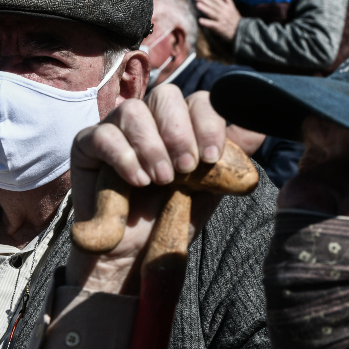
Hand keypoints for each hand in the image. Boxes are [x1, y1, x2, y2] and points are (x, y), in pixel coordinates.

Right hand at [68, 86, 226, 293]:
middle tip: (185, 169)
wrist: (136, 252)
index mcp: (182, 124)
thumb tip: (262, 127)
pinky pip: (103, 135)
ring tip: (160, 180)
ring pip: (133, 110)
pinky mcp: (86, 144)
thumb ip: (232, 158)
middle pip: (165, 95)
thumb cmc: (172, 216)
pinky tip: (137, 181)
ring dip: (152, 146)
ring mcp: (116, 128)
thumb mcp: (211, 188)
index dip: (207, 123)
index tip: (211, 158)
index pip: (199, 100)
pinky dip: (124, 157)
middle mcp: (150, 119)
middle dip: (179, 131)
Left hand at [194, 0, 240, 41]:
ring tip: (197, 5)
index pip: (217, 0)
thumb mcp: (233, 8)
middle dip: (205, 0)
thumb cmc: (236, 20)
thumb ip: (228, 0)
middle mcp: (224, 12)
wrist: (241, 31)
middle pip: (213, 5)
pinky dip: (206, 22)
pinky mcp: (220, 27)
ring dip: (205, 9)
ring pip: (212, 13)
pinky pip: (212, 24)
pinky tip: (200, 20)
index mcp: (227, 7)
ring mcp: (222, 20)